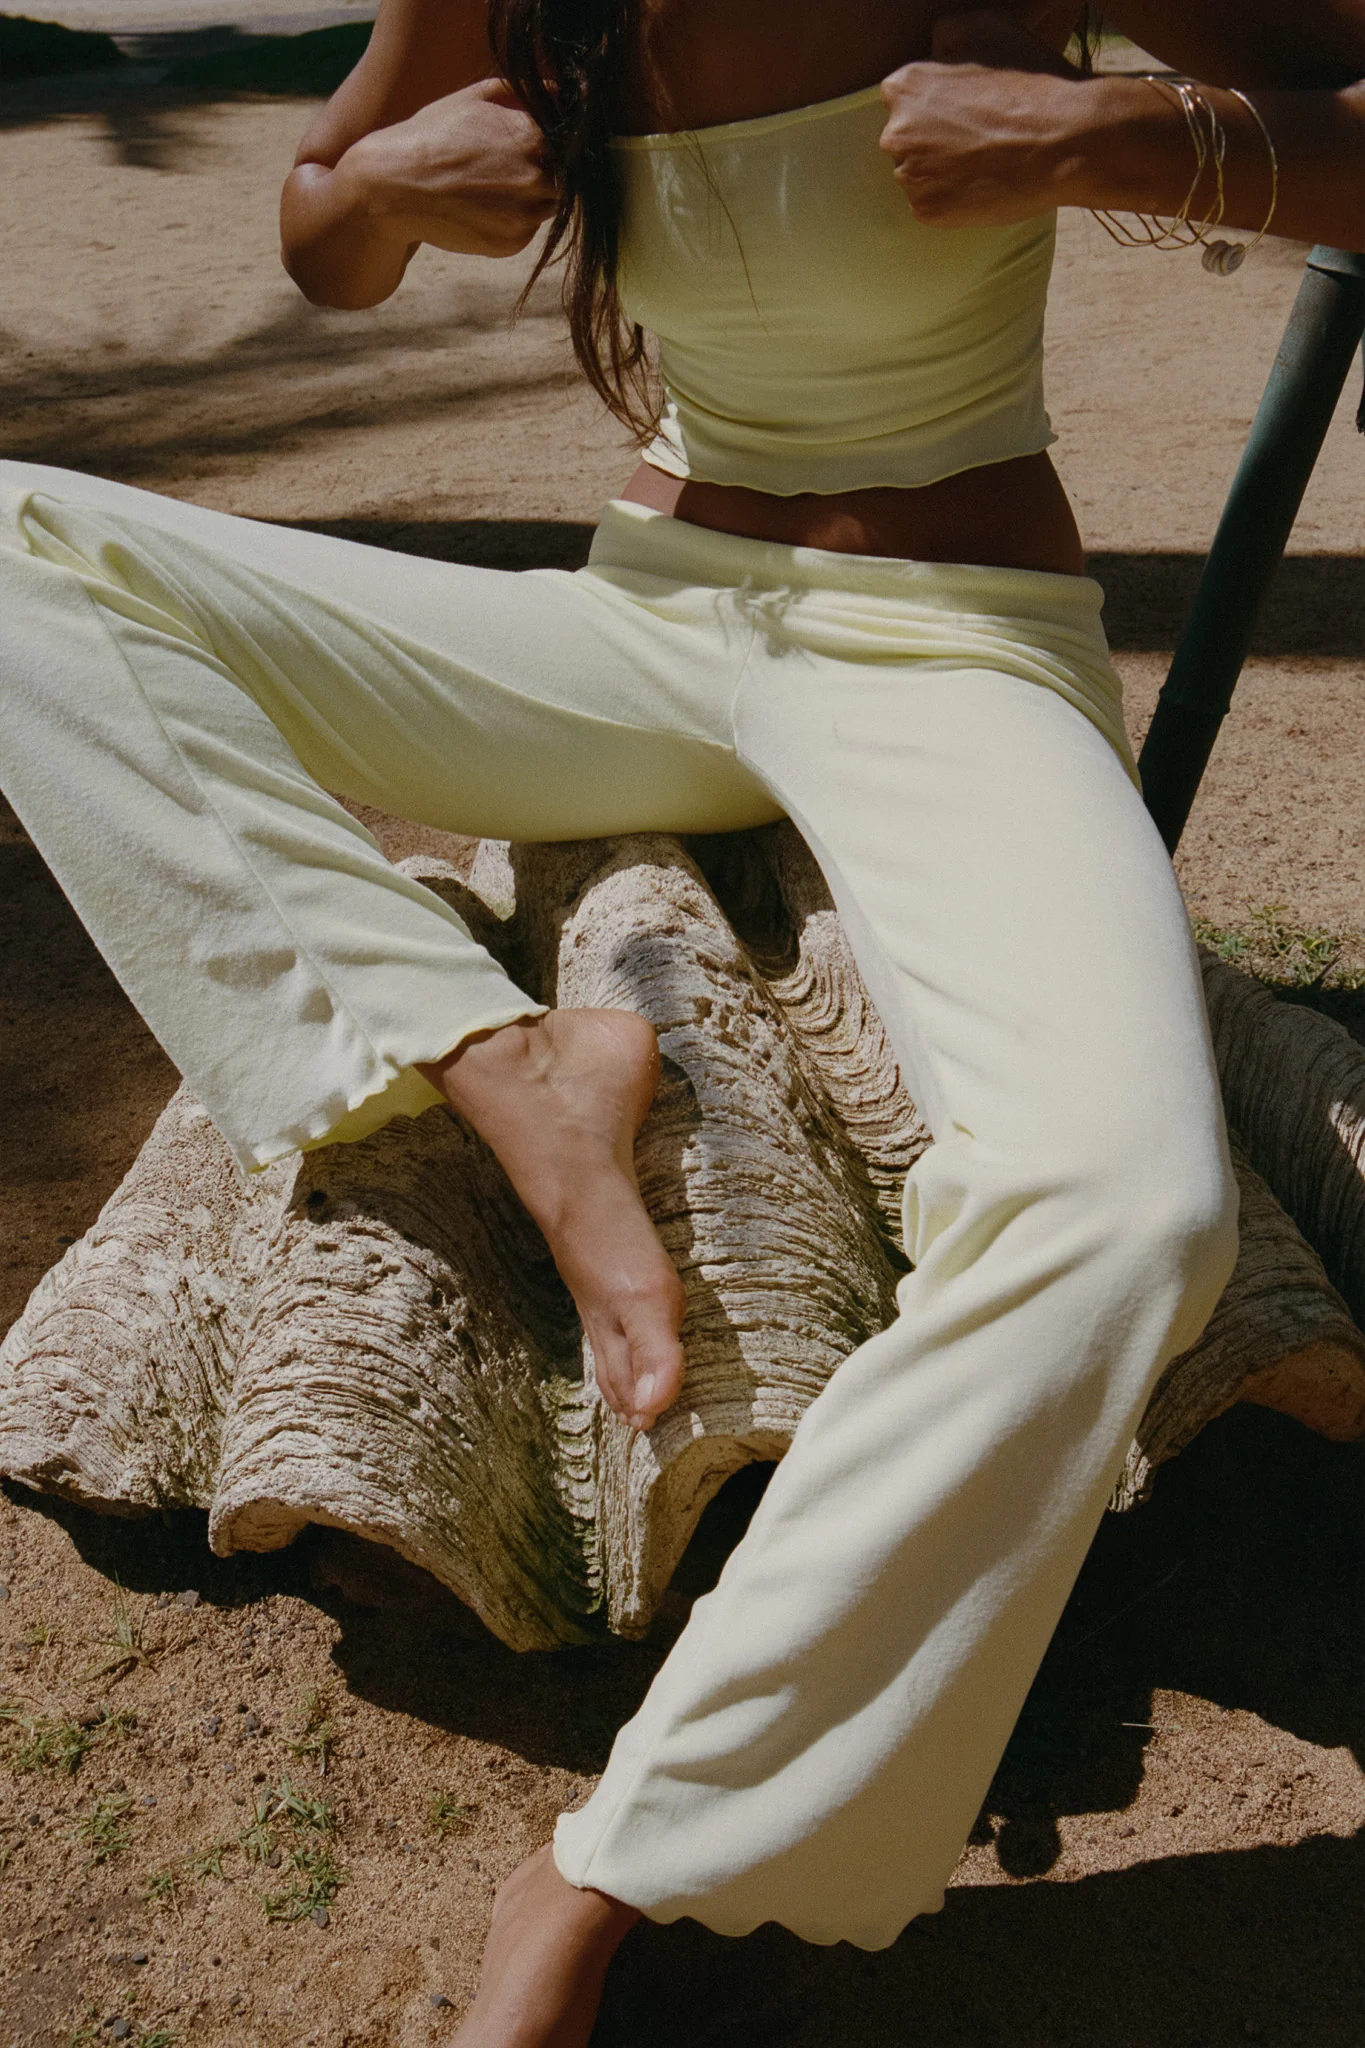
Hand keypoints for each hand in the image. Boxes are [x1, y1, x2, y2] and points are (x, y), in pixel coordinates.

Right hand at [343, 76, 558, 257]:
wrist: (395, 185)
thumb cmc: (432, 135)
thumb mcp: (475, 98)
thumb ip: (522, 92)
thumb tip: (561, 91)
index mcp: (532, 135)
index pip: (567, 142)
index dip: (551, 144)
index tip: (529, 146)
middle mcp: (536, 176)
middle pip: (562, 176)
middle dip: (542, 172)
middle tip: (503, 169)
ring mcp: (526, 213)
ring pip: (548, 205)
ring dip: (530, 197)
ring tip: (490, 187)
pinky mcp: (513, 242)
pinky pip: (528, 230)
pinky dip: (513, 220)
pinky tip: (482, 208)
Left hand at [879, 9, 1096, 226]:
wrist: (1064, 140)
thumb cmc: (1030, 81)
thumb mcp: (989, 26)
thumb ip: (948, 34)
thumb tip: (934, 49)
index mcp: (904, 87)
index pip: (903, 99)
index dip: (937, 105)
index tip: (963, 111)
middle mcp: (896, 133)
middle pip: (906, 140)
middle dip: (934, 139)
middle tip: (977, 138)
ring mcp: (910, 176)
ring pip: (918, 175)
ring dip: (942, 171)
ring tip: (984, 161)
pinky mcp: (928, 211)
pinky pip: (932, 206)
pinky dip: (953, 200)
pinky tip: (983, 184)